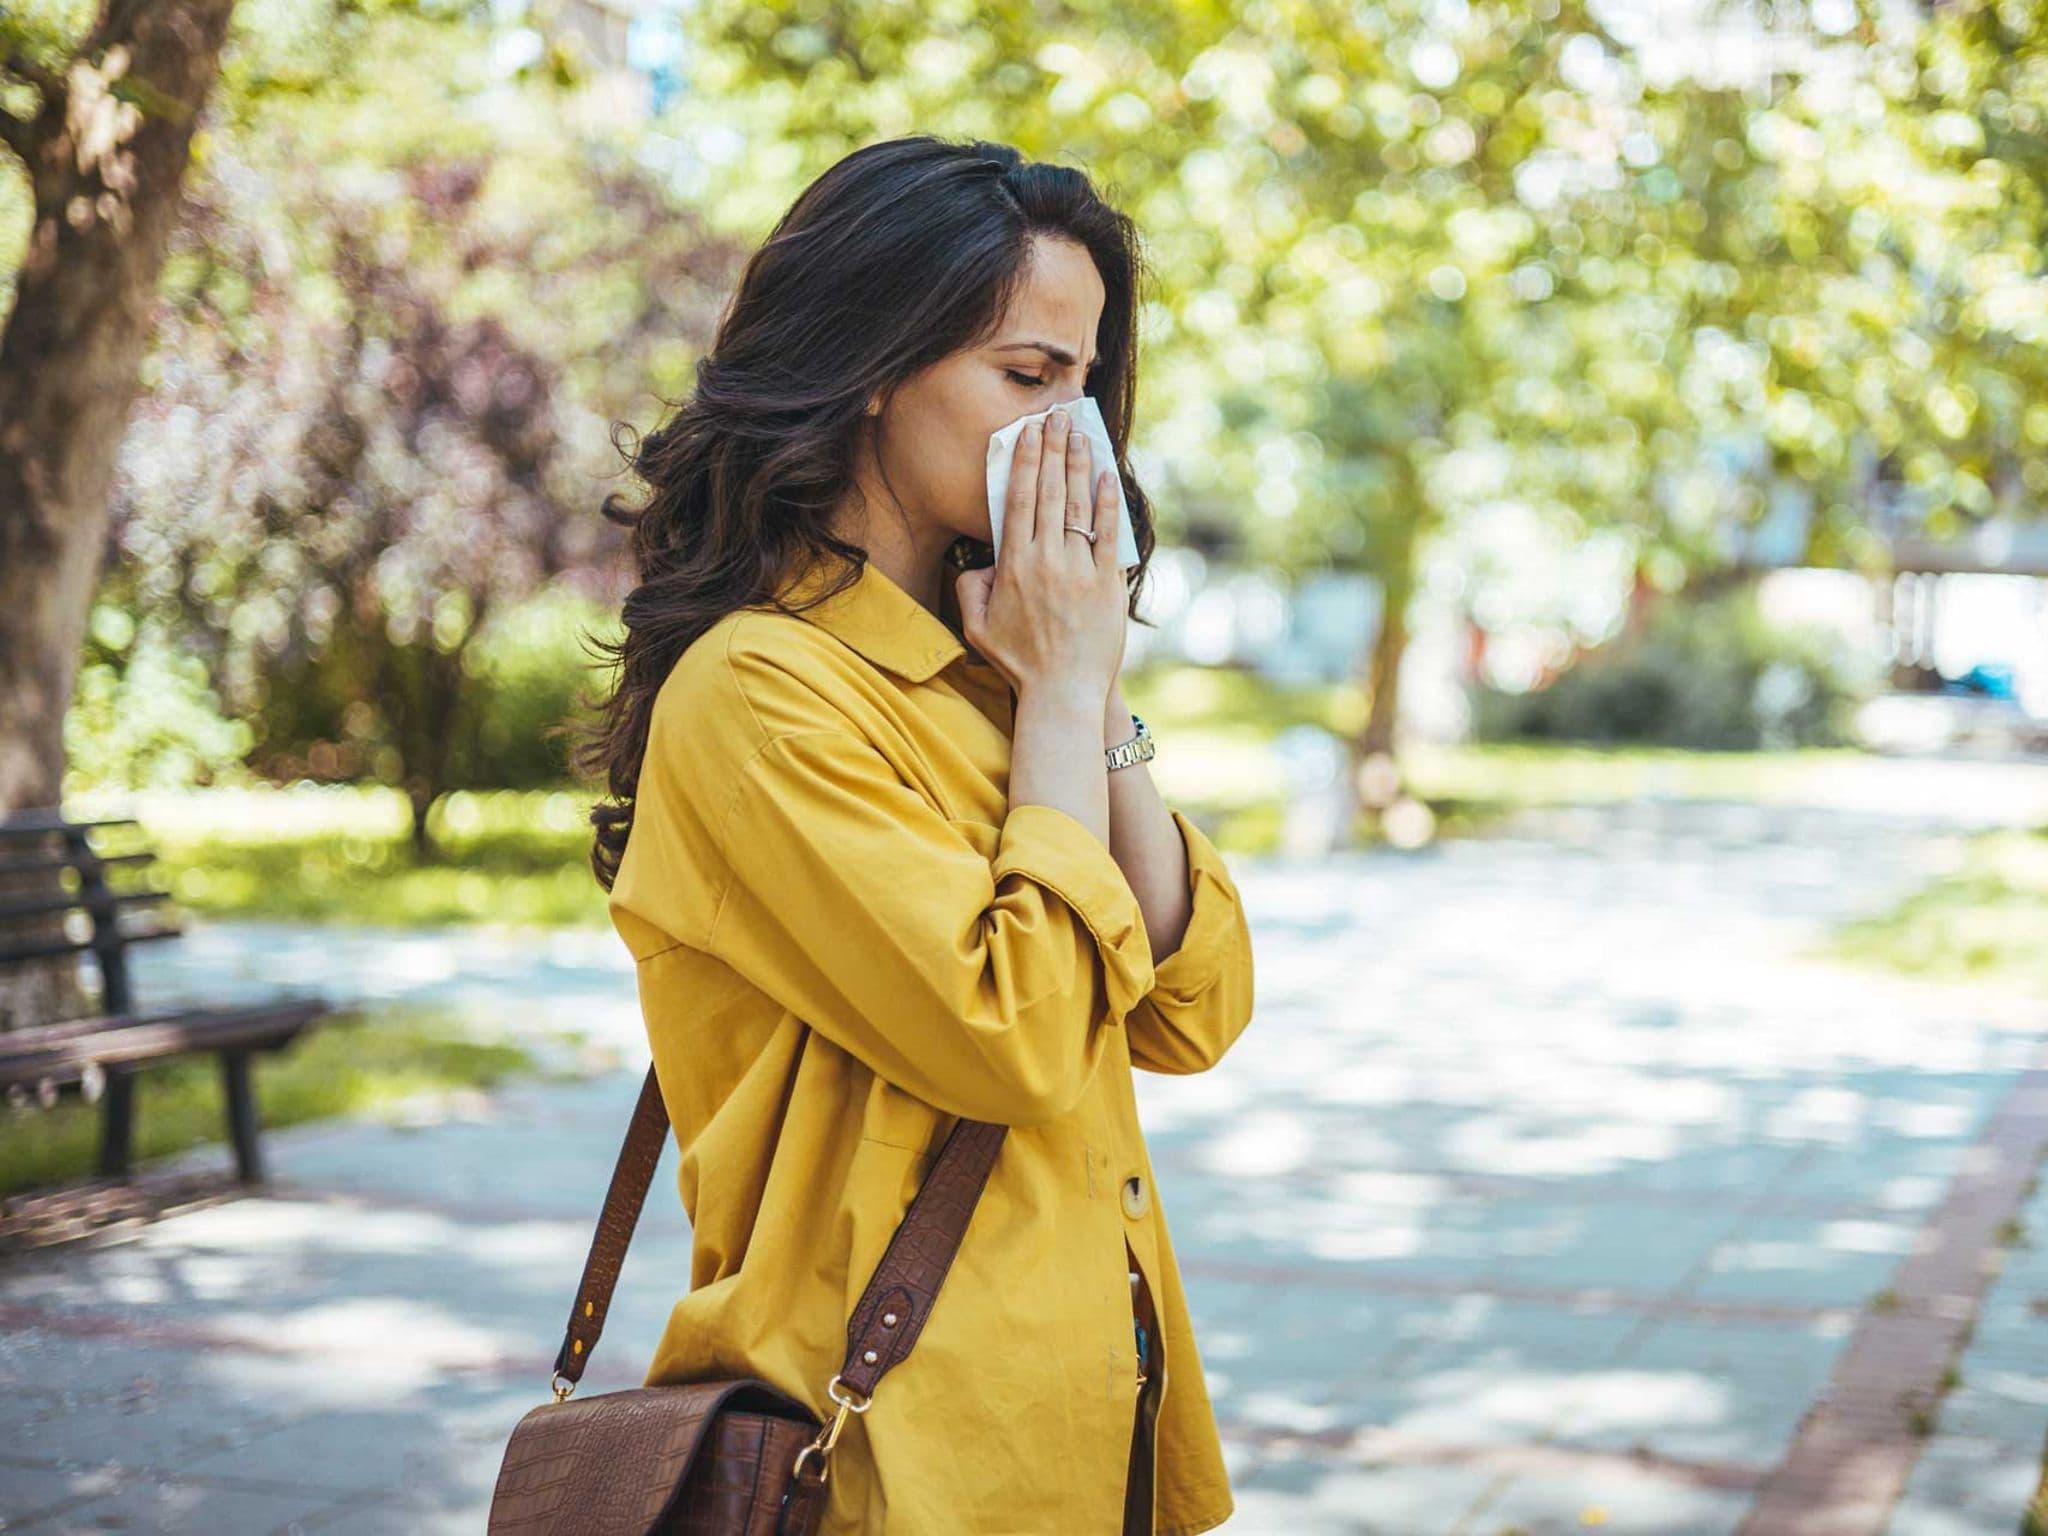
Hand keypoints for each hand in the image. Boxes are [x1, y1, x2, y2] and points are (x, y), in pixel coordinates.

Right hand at [954, 404, 1125, 710]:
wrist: (1062, 693)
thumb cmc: (1018, 662)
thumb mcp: (976, 627)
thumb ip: (969, 587)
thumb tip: (979, 560)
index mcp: (1013, 566)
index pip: (1019, 500)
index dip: (1025, 461)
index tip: (1028, 432)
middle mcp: (1046, 560)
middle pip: (1050, 492)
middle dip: (1053, 449)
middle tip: (1056, 416)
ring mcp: (1079, 570)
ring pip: (1079, 505)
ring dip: (1078, 464)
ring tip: (1079, 433)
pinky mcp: (1107, 583)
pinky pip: (1108, 534)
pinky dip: (1108, 503)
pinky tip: (1106, 475)